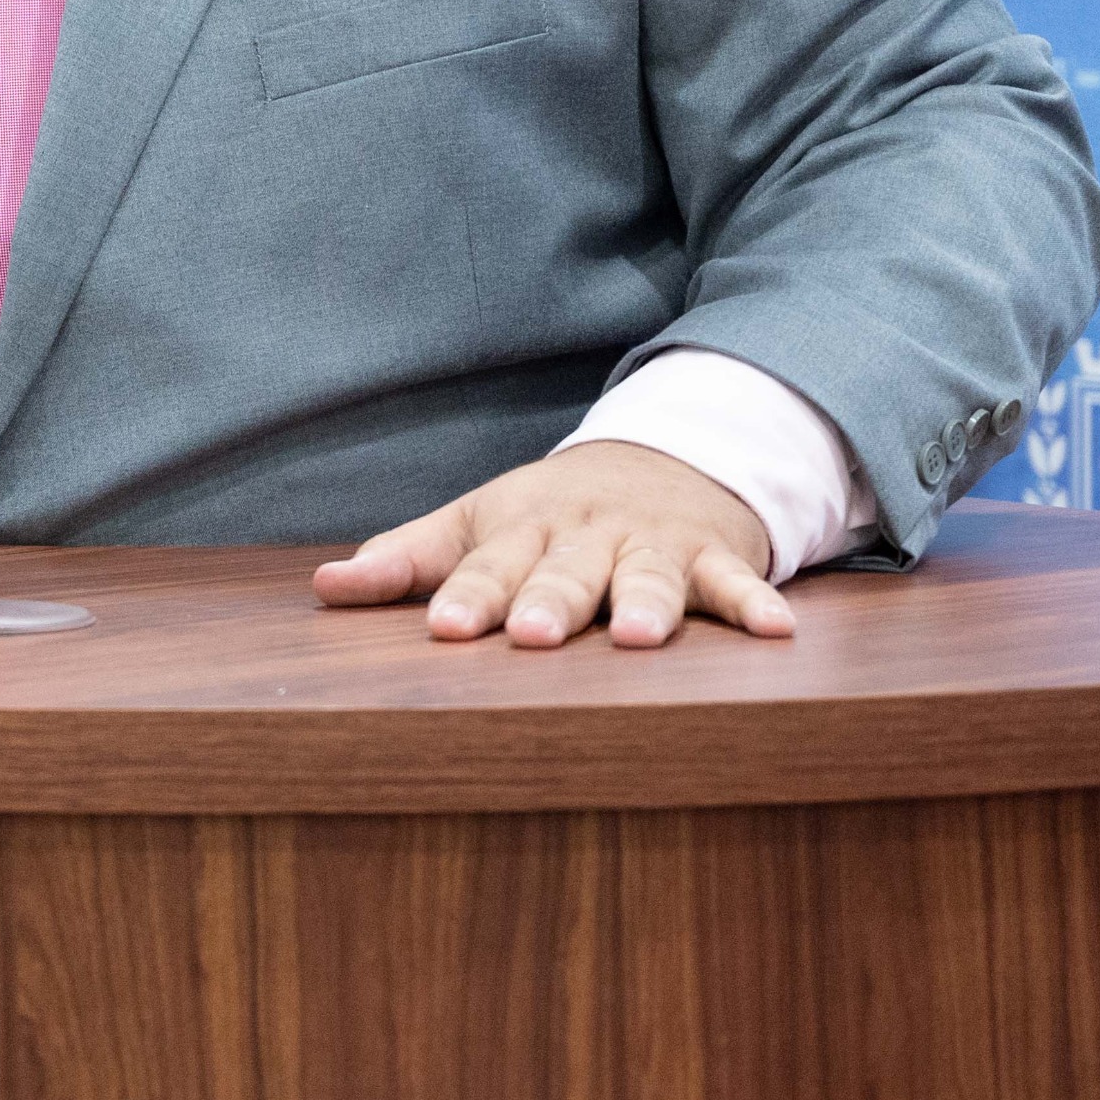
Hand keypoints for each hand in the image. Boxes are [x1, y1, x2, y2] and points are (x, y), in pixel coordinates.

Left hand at [310, 440, 792, 646]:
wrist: (657, 462)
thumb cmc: (547, 514)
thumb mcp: (475, 523)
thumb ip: (405, 560)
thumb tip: (322, 586)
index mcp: (518, 529)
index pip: (484, 567)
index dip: (464, 596)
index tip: (442, 628)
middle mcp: (583, 535)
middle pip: (562, 572)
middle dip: (548, 602)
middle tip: (531, 636)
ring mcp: (649, 544)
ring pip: (646, 575)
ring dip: (647, 602)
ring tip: (641, 637)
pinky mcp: (711, 556)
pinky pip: (736, 582)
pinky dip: (756, 604)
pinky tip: (778, 632)